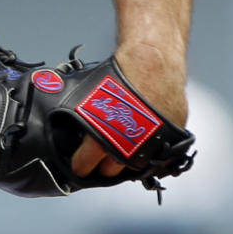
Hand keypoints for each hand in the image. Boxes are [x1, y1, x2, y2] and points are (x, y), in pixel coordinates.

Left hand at [70, 41, 187, 177]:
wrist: (151, 62)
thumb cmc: (118, 75)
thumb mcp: (85, 96)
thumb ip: (78, 116)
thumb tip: (61, 117)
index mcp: (101, 139)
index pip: (85, 165)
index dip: (80, 165)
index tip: (79, 165)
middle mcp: (128, 147)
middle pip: (112, 171)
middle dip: (103, 167)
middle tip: (99, 160)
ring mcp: (153, 145)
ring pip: (136, 167)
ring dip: (126, 163)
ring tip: (119, 153)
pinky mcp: (171, 138)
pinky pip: (158, 154)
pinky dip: (149, 153)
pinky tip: (141, 145)